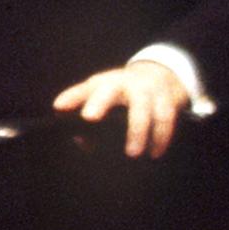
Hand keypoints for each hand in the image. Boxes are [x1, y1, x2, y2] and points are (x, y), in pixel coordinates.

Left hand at [54, 59, 190, 157]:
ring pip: (143, 106)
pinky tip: (155, 152)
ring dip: (139, 130)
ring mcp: (149, 89)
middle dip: (101, 102)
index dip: (74, 97)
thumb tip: (79, 139)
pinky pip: (165, 118)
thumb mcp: (102, 95)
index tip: (60, 108)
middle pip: (113, 90)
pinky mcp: (168, 98)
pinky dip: (161, 136)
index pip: (87, 88)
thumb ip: (86, 115)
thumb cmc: (123, 92)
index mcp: (107, 83)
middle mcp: (127, 83)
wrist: (160, 75)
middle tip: (89, 118)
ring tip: (133, 154)